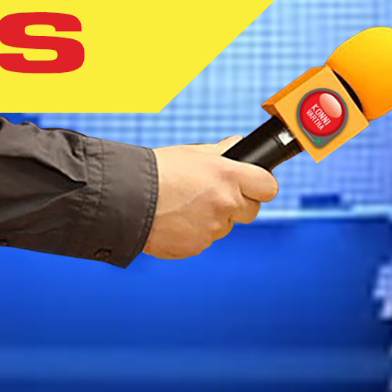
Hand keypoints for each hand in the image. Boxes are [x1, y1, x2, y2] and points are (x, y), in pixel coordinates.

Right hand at [144, 141, 276, 258]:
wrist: (124, 198)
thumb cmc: (154, 171)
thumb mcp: (188, 153)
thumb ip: (218, 152)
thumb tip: (235, 145)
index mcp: (227, 176)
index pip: (268, 186)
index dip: (259, 185)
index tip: (251, 185)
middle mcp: (226, 203)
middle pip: (251, 210)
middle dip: (236, 204)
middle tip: (210, 195)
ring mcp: (213, 228)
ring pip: (224, 226)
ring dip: (211, 218)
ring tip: (180, 206)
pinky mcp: (198, 246)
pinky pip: (203, 239)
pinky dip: (192, 232)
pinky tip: (172, 220)